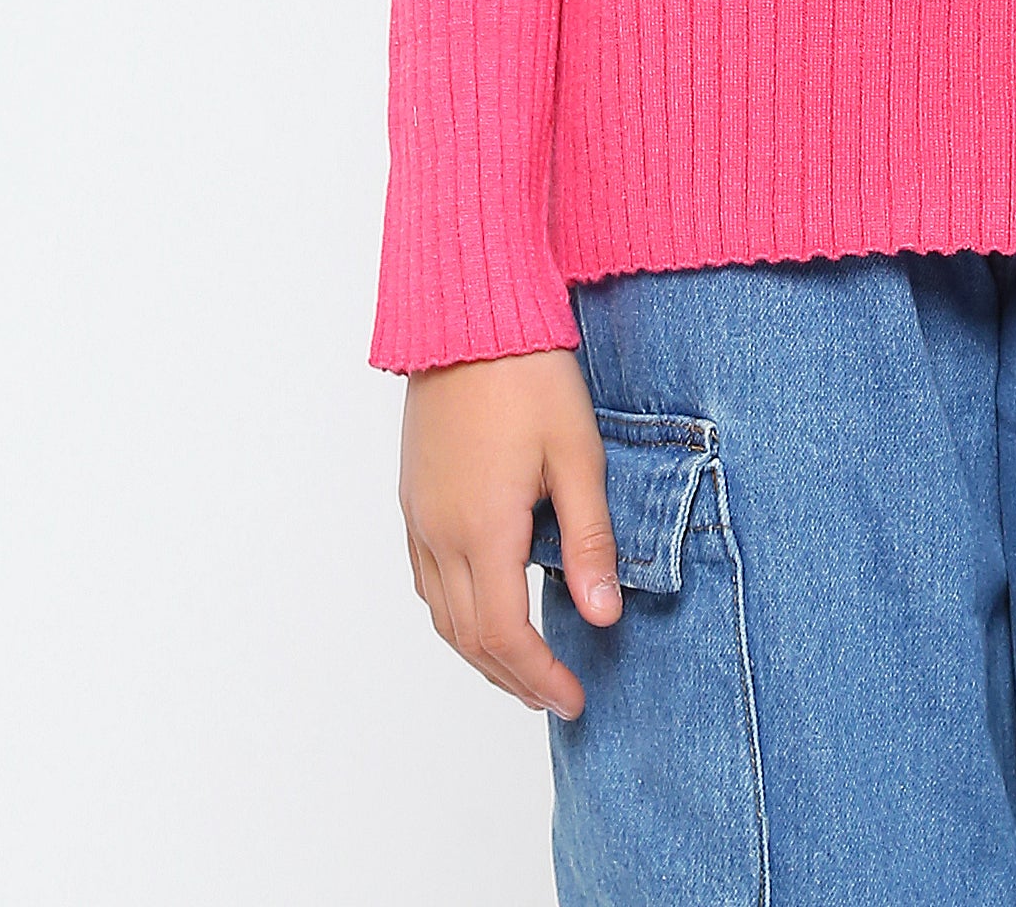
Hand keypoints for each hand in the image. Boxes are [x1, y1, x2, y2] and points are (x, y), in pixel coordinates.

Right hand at [397, 347, 621, 718]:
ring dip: (481, 652)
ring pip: (441, 613)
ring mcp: (418, 515)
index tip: (573, 698)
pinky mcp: (413, 496)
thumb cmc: (529, 375)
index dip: (539, 676)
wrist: (469, 317)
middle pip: (468, 637)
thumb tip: (602, 616)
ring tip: (524, 669)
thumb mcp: (577, 454)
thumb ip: (590, 539)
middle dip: (513, 677)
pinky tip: (485, 608)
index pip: (504, 634)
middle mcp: (438, 532)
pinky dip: (457, 613)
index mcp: (481, 528)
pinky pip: (426, 578)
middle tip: (555, 697)